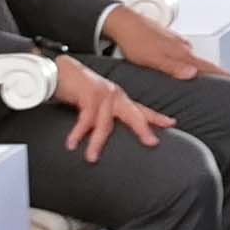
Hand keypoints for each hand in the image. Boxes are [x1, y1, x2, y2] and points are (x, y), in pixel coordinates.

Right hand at [47, 56, 172, 159]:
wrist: (58, 71)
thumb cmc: (76, 88)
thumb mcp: (95, 103)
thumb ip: (104, 116)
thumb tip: (106, 133)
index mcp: (118, 98)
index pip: (141, 109)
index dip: (156, 117)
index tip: (171, 123)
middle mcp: (114, 95)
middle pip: (134, 115)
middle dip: (143, 129)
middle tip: (152, 143)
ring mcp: (103, 94)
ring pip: (105, 125)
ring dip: (96, 143)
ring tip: (91, 158)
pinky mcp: (89, 95)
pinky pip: (85, 120)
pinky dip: (78, 133)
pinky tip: (72, 143)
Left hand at [96, 2, 222, 83]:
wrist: (123, 22)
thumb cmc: (135, 41)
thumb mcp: (152, 59)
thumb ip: (173, 67)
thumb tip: (192, 73)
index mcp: (180, 52)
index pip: (207, 66)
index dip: (222, 74)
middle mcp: (181, 46)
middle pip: (204, 62)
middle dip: (215, 72)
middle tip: (225, 81)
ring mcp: (175, 41)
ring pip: (193, 56)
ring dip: (200, 66)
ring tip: (205, 76)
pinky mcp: (168, 39)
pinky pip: (183, 52)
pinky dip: (188, 59)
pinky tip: (183, 63)